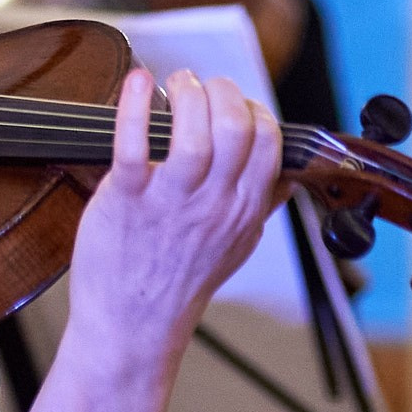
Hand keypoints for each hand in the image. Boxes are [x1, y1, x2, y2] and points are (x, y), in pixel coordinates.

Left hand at [65, 68, 284, 366]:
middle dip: (221, 91)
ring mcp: (169, 203)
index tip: (231, 103)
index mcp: (242, 209)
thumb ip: (260, 208)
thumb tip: (287, 177)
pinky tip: (135, 84)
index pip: (269, 141)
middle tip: (198, 85)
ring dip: (186, 95)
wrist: (132, 327)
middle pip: (236, 127)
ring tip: (173, 84)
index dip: (253, 109)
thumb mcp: (236, 247)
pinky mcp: (125, 202)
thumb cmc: (178, 283)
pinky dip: (134, 107)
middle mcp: (212, 203)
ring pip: (193, 132)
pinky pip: (134, 146)